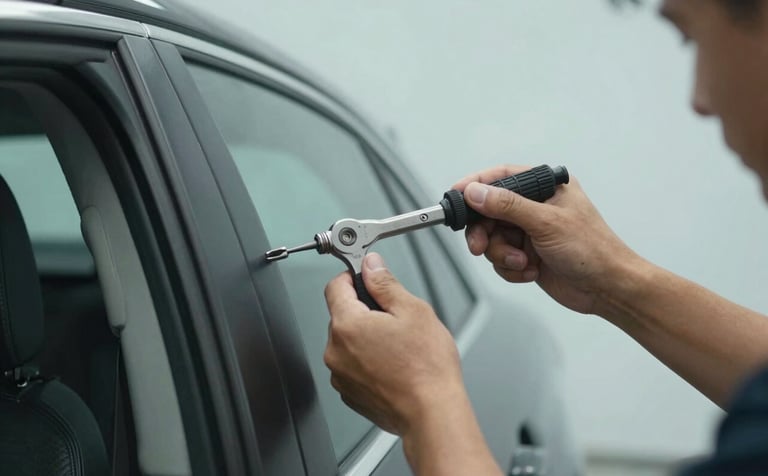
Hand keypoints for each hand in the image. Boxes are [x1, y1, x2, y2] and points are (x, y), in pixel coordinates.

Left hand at [323, 253, 465, 435]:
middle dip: (366, 311)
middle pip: (342, 315)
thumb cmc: (426, 368)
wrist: (431, 414)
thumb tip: (371, 266)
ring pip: (348, 342)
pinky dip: (368, 362)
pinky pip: (353, 366)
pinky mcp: (349, 393)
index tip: (367, 278)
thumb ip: (385, 283)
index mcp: (347, 325)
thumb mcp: (412, 310)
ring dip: (367, 338)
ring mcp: (340, 375)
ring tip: (398, 348)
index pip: (335, 286)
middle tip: (395, 319)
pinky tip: (393, 365)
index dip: (353, 277)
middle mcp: (335, 351)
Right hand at [453, 165, 640, 314]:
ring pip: (492, 238)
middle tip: (479, 246)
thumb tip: (475, 192)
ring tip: (521, 263)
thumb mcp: (546, 222)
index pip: (501, 177)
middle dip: (485, 232)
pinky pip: (500, 258)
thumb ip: (507, 206)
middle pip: (489, 211)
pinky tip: (530, 271)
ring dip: (502, 254)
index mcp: (545, 187)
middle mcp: (535, 206)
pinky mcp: (526, 254)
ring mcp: (529, 231)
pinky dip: (510, 268)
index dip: (475, 186)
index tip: (456, 198)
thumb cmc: (592, 249)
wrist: (608, 288)